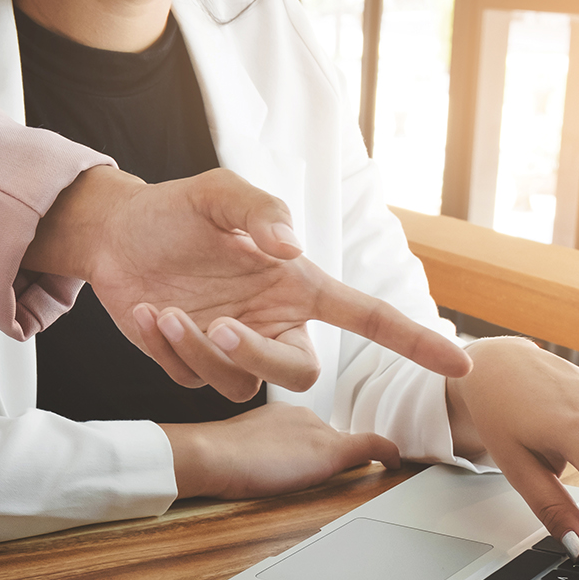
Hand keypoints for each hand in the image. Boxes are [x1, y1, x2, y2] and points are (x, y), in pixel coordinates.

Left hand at [26, 167, 470, 400]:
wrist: (118, 235)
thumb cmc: (180, 211)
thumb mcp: (222, 195)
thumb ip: (262, 213)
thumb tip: (291, 247)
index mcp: (299, 287)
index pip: (369, 318)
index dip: (414, 341)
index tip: (460, 361)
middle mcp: (276, 324)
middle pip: (301, 374)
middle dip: (258, 357)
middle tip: (216, 326)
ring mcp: (237, 350)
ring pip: (242, 384)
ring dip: (200, 353)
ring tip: (162, 310)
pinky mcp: (196, 367)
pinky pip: (195, 381)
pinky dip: (169, 350)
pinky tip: (147, 312)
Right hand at [160, 403, 399, 498]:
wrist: (210, 455)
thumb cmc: (209, 457)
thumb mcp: (228, 447)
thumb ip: (245, 451)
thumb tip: (244, 466)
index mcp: (277, 412)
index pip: (305, 430)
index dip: (309, 446)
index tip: (308, 458)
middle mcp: (302, 414)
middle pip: (327, 438)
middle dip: (325, 456)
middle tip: (319, 477)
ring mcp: (317, 430)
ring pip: (344, 446)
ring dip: (346, 462)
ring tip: (344, 478)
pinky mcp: (329, 450)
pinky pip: (372, 446)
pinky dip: (387, 453)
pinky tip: (394, 463)